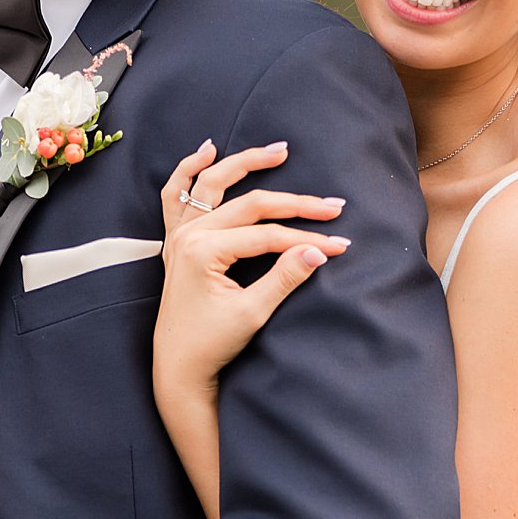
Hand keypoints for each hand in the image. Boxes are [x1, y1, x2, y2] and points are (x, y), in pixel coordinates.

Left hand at [154, 139, 350, 395]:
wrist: (178, 367)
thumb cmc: (211, 345)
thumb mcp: (252, 314)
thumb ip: (284, 278)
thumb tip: (318, 252)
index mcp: (202, 251)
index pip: (268, 235)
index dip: (307, 238)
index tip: (341, 245)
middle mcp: (188, 235)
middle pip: (250, 205)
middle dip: (296, 204)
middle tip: (333, 205)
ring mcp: (179, 235)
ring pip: (212, 185)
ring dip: (245, 163)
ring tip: (279, 151)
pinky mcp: (177, 241)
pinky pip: (176, 195)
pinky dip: (189, 171)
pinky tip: (208, 151)